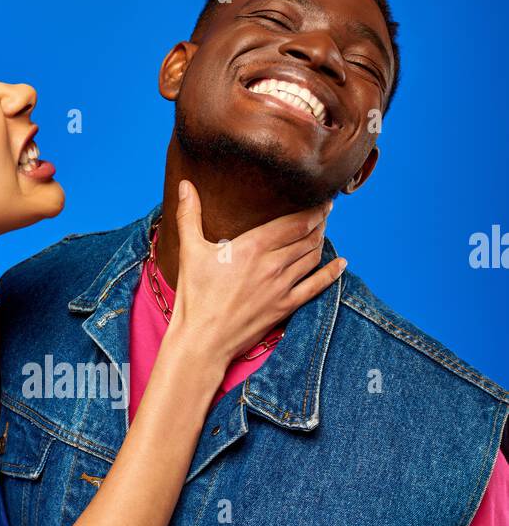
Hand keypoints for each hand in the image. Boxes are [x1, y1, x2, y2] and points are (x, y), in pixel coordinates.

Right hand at [170, 181, 344, 367]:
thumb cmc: (194, 296)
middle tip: (324, 212)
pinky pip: (317, 287)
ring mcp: (282, 287)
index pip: (295, 221)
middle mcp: (273, 264)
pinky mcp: (285, 307)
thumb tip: (184, 185)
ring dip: (322, 241)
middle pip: (308, 236)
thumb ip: (189, 215)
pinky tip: (341, 264)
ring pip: (313, 257)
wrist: (202, 340)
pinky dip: (332, 273)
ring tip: (323, 231)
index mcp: (253, 246)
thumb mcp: (189, 251)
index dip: (314, 209)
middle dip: (320, 222)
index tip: (322, 199)